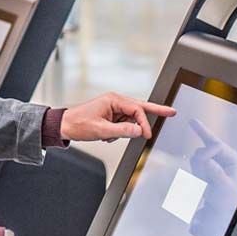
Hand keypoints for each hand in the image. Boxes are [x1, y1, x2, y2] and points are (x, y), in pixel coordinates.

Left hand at [60, 92, 175, 142]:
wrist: (64, 126)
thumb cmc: (78, 124)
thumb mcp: (101, 130)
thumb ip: (122, 131)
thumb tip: (139, 131)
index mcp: (113, 100)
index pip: (137, 109)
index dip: (144, 123)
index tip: (147, 135)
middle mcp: (115, 102)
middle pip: (140, 108)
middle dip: (155, 111)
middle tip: (172, 112)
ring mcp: (113, 109)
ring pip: (131, 120)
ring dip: (125, 131)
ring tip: (108, 135)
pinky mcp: (111, 116)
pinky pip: (123, 125)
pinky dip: (118, 133)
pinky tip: (106, 135)